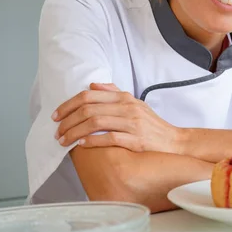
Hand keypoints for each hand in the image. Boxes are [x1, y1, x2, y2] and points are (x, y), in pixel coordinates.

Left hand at [53, 83, 181, 153]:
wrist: (174, 142)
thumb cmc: (152, 125)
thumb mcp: (135, 104)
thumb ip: (114, 94)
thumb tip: (92, 86)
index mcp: (124, 98)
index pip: (89, 95)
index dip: (68, 105)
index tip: (56, 116)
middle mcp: (127, 107)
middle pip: (88, 109)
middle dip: (67, 120)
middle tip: (56, 132)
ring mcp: (133, 124)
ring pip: (95, 123)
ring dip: (75, 132)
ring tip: (64, 141)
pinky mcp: (136, 140)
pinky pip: (109, 138)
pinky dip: (92, 141)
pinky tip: (82, 145)